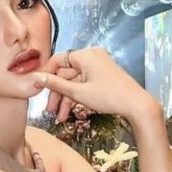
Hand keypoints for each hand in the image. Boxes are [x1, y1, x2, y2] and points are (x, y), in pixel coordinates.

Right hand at [34, 47, 161, 125]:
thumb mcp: (78, 92)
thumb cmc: (108, 96)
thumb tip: (36, 77)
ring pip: (74, 81)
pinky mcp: (101, 76)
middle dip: (56, 93)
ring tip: (59, 117)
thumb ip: (56, 84)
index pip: (58, 60)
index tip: (36, 88)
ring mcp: (97, 66)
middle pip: (65, 73)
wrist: (136, 104)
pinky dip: (76, 97)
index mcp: (85, 55)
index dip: (45, 74)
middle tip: (48, 109)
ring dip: (65, 99)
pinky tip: (69, 113)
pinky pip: (83, 84)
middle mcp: (91, 57)